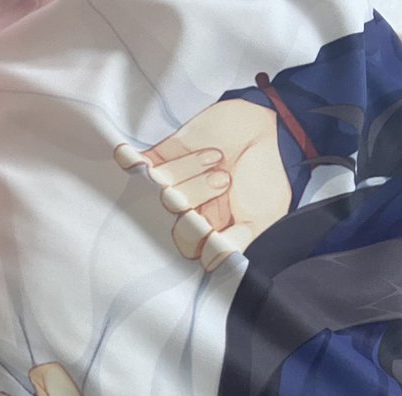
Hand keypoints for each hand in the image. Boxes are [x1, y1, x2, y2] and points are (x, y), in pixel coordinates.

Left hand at [115, 99, 290, 270]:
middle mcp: (183, 211)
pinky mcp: (156, 159)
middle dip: (194, 197)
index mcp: (205, 231)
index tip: (213, 222)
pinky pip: (136, 167)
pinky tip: (176, 156)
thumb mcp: (262, 217)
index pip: (183, 246)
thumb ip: (236, 244)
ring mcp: (168, 186)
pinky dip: (148, 162)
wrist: (264, 124)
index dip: (193, 234)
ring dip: (191, 170)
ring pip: (159, 189)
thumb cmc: (265, 173)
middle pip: (166, 218)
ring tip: (217, 157)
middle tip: (223, 180)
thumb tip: (213, 264)